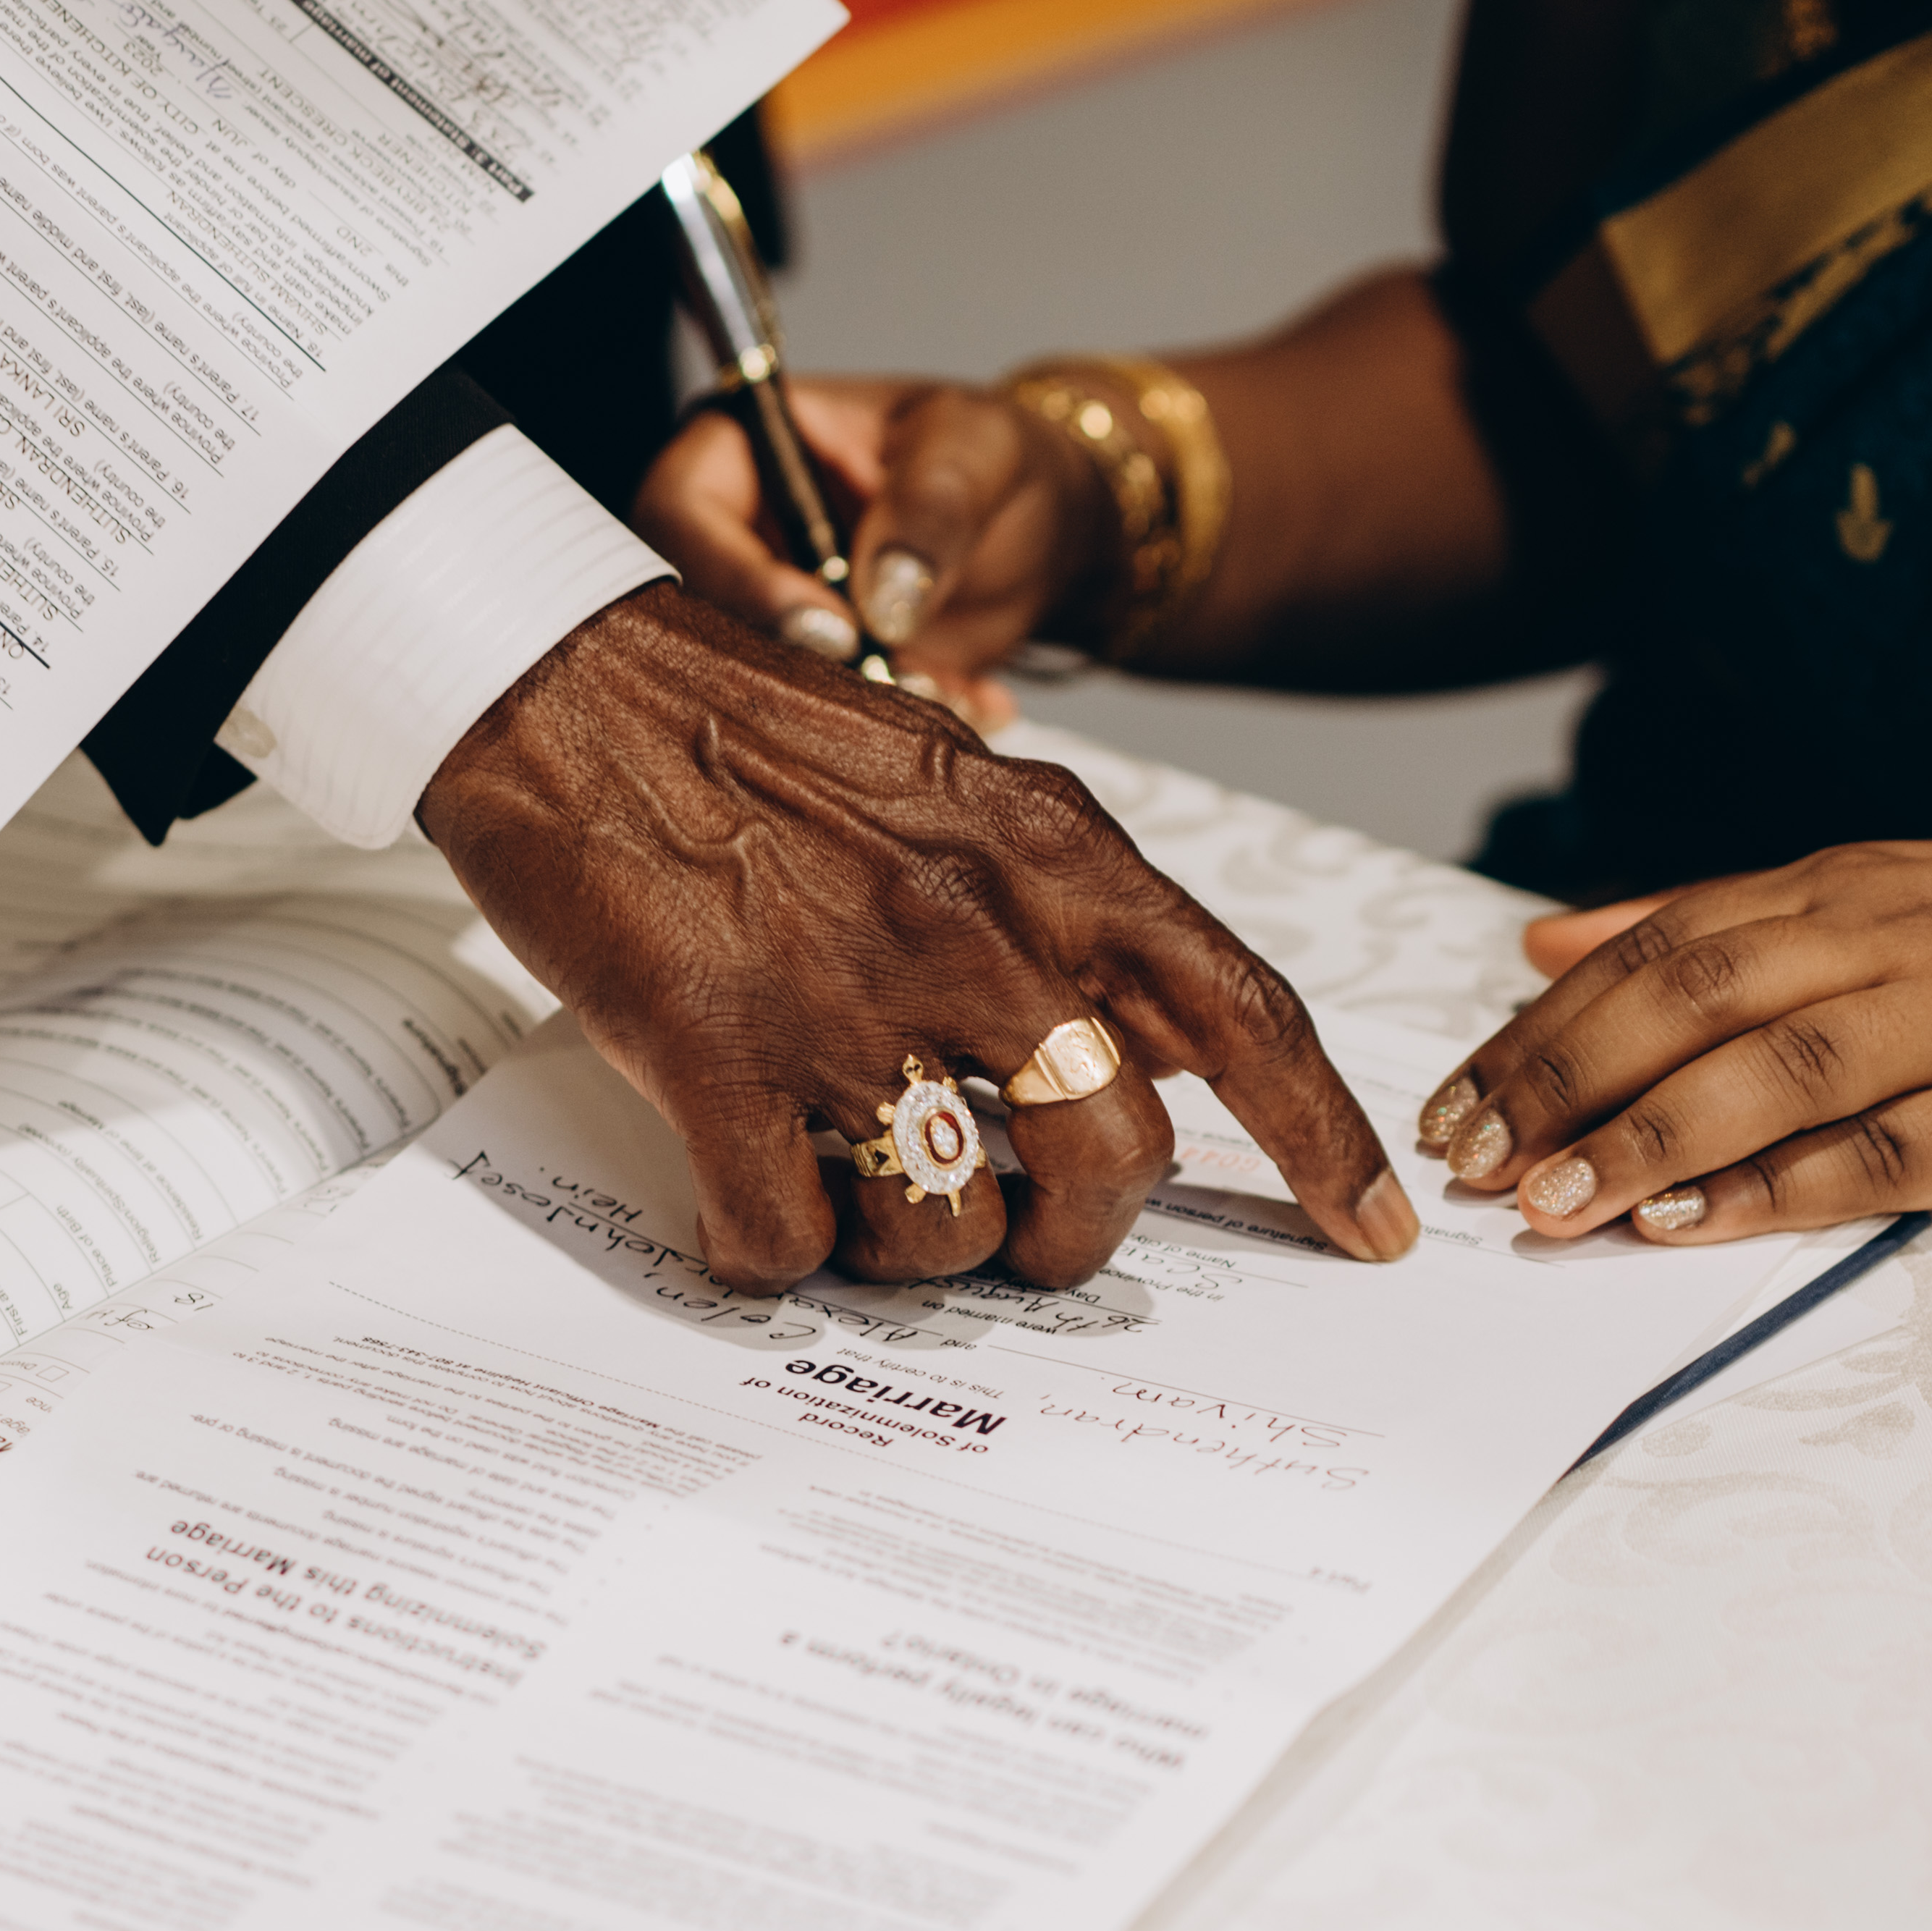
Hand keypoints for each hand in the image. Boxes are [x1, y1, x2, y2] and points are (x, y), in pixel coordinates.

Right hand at [419, 583, 1413, 1293]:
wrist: (558, 679)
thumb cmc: (751, 740)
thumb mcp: (953, 789)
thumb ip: (1066, 911)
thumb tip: (1156, 1050)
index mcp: (1047, 851)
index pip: (1242, 1013)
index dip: (1325, 1140)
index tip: (1373, 1227)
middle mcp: (969, 924)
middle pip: (1113, 1158)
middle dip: (1080, 1237)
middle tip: (1033, 1239)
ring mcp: (841, 994)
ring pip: (949, 1225)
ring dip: (912, 1249)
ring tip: (858, 1189)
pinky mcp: (713, 1054)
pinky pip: (784, 1236)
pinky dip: (775, 1251)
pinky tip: (752, 1199)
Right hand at [632, 376, 1108, 716]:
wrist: (1036, 525)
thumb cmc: (984, 458)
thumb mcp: (973, 450)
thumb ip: (929, 510)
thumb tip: (882, 601)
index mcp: (740, 446)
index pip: (683, 514)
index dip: (740, 580)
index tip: (831, 627)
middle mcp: (734, 536)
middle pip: (700, 617)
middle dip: (800, 667)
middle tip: (892, 680)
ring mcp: (767, 613)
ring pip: (758, 683)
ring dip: (854, 707)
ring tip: (948, 689)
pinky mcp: (808, 675)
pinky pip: (813, 721)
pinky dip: (894, 728)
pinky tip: (967, 700)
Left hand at [1421, 840, 1931, 1239]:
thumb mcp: (1894, 894)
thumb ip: (1718, 919)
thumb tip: (1546, 943)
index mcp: (1860, 880)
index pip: (1664, 945)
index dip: (1545, 1024)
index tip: (1451, 1097)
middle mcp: (1905, 939)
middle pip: (1698, 1000)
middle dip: (1565, 1082)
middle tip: (1465, 1159)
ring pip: (1775, 1076)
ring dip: (1647, 1141)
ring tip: (1545, 1206)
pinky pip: (1879, 1159)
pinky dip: (1775, 1192)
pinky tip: (1686, 1224)